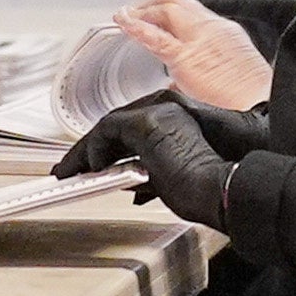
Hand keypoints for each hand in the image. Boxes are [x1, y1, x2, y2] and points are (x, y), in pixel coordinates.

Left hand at [61, 96, 238, 229]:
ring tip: (70, 170)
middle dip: (93, 148)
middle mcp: (166, 107)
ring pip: (108, 126)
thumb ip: (148, 174)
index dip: (109, 147)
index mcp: (175, 118)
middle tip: (72, 167)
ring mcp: (156, 111)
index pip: (132, 129)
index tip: (92, 164)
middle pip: (117, 125)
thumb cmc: (212, 186)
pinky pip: (107, 129)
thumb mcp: (172, 178)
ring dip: (86, 150)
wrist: (225, 188)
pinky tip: (91, 167)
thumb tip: (129, 182)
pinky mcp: (146, 121)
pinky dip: (94, 148)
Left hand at [115, 0, 273, 111]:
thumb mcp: (232, 78)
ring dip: (142, 12)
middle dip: (152, 4)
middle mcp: (213, 28)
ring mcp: (200, 39)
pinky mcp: (186, 58)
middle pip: (177, 2)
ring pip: (166, 9)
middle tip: (134, 13)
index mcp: (227, 32)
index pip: (192, 11)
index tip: (155, 15)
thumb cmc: (252, 102)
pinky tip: (124, 24)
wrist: (262, 111)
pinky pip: (155, 37)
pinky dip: (137, 27)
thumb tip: (175, 84)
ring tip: (124, 18)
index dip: (168, 11)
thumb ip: (201, 75)